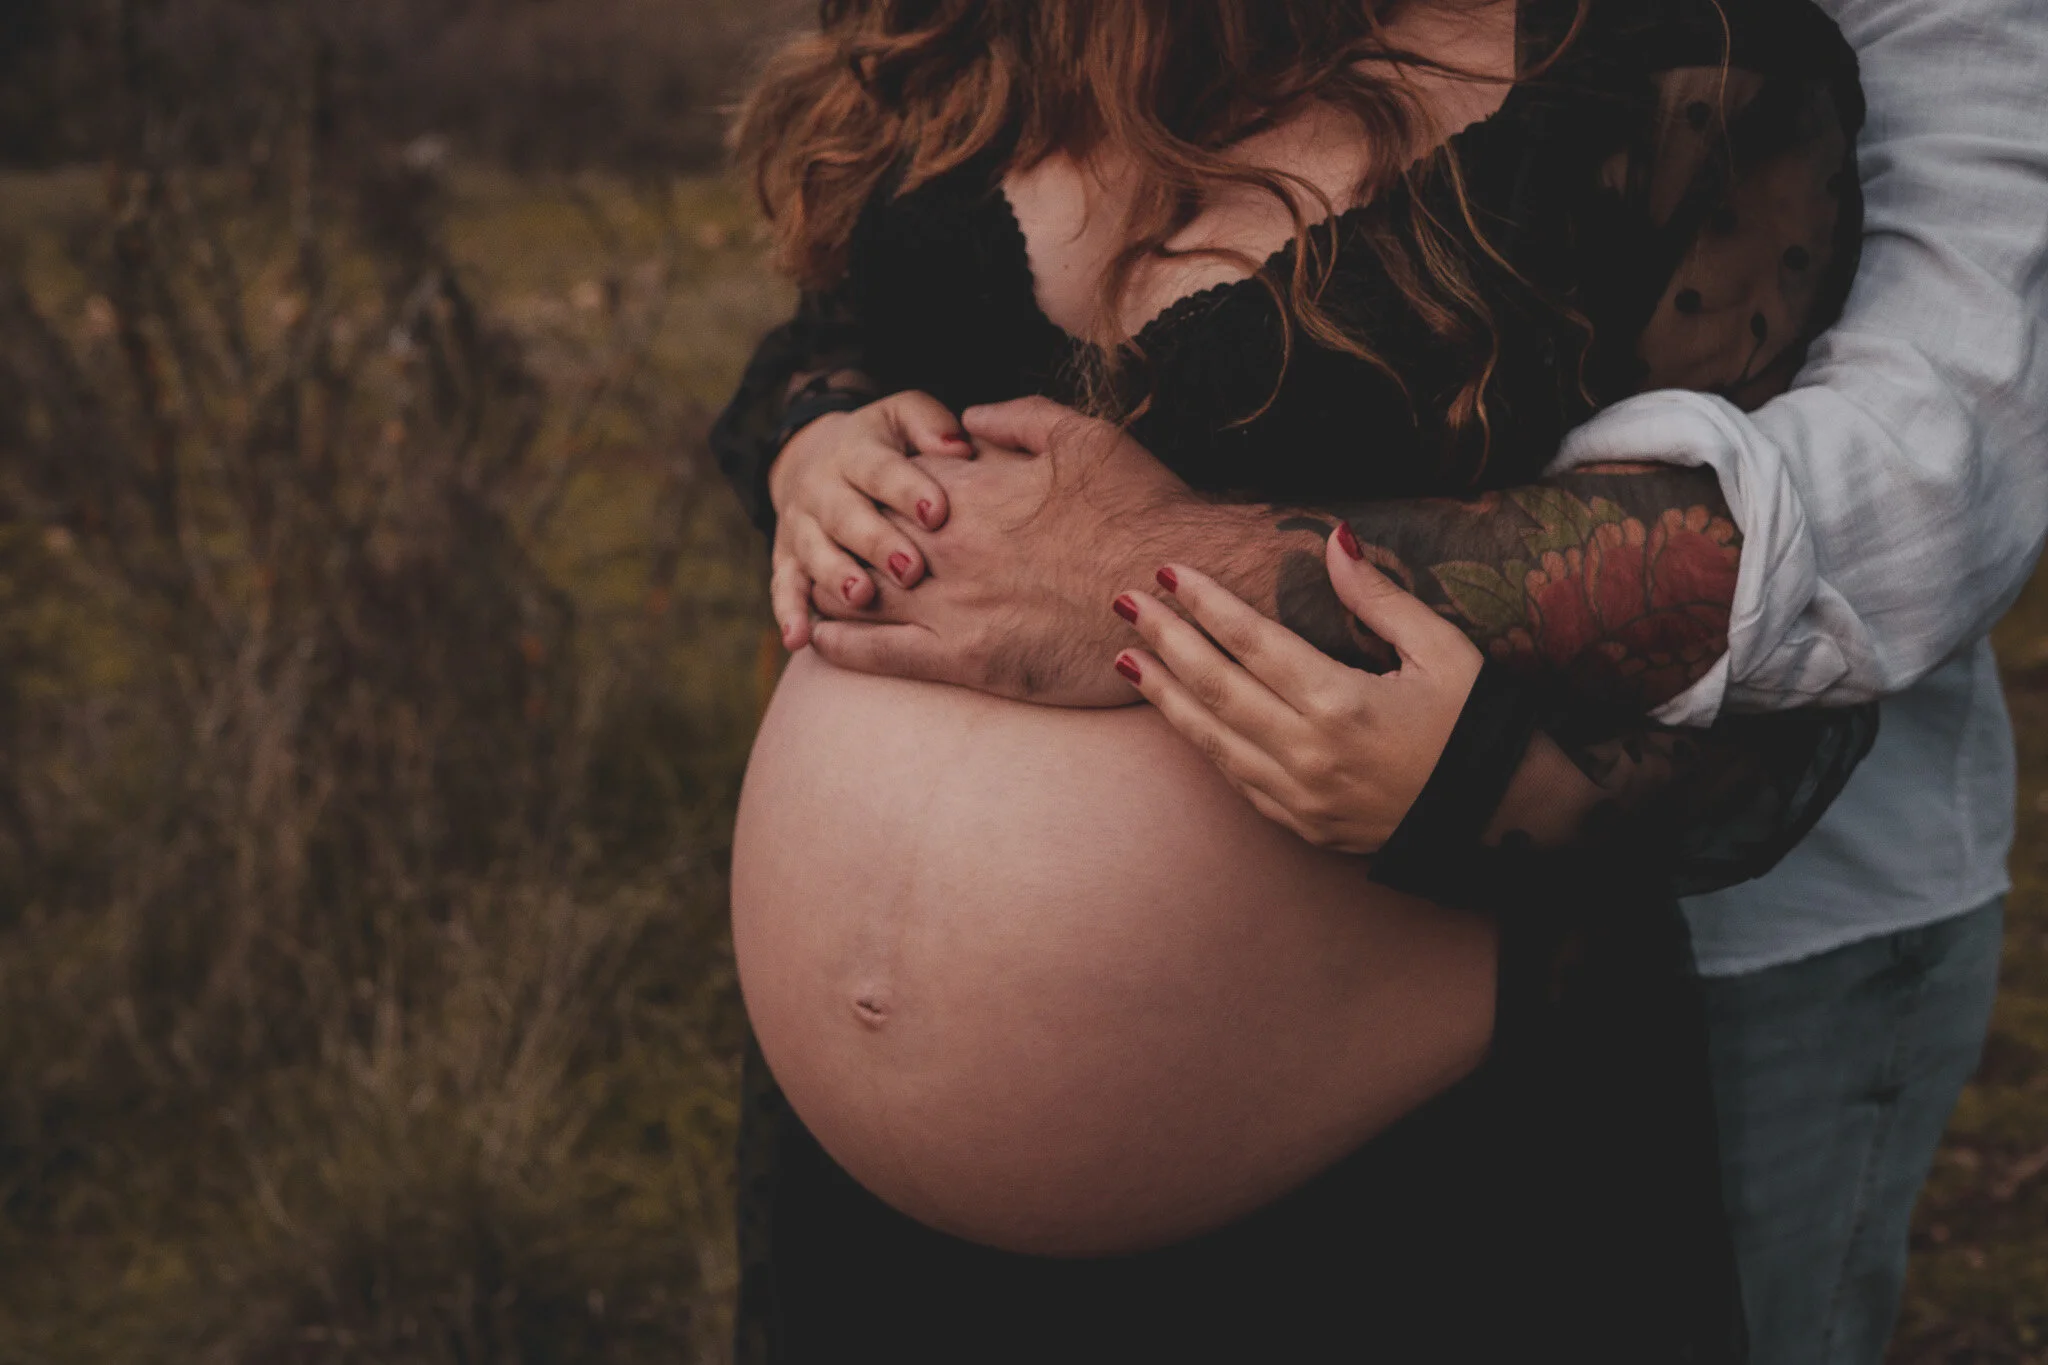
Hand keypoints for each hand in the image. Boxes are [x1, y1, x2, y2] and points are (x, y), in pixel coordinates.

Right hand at [767, 390, 971, 649]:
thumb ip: (930, 426)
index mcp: (857, 453)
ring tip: (862, 597)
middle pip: (847, 515)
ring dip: (836, 576)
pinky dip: (788, 613)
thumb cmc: (884, 445)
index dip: (908, 490)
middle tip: (910, 569)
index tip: (938, 513)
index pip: (882, 470)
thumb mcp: (903, 417)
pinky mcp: (785, 559)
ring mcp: (801, 526)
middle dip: (877, 542)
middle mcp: (823, 489)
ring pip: (815, 552)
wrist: (814, 457)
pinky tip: (799, 639)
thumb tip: (960, 446)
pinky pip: (783, 587)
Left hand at [809, 397, 1191, 706]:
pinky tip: (821, 641)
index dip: (878, 488)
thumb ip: (1015, 419)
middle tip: (827, 545)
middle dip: (842, 539)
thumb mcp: (1082, 437)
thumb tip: (964, 419)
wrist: (1177, 585)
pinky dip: (845, 646)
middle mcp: (949, 544)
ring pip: (862, 594)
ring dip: (831, 590)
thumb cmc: (1143, 508)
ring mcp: (953, 603)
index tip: (872, 495)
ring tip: (812, 591)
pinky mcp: (967, 659)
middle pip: (865, 537)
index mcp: (972, 487)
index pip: (895, 482)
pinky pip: (883, 654)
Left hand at [1111, 527, 1482, 853]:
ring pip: (1212, 739)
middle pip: (1217, 688)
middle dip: (1166, 640)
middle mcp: (1309, 754)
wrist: (1503, 821)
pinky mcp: (1300, 825)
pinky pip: (1234, 777)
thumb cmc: (1477, 726)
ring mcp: (1299, 797)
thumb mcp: (1445, 651)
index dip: (1205, 605)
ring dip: (1165, 695)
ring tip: (1126, 656)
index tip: (1168, 572)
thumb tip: (1334, 538)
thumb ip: (1381, 598)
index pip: (1253, 643)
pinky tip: (1178, 711)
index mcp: (1343, 704)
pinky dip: (1200, 740)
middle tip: (1125, 600)